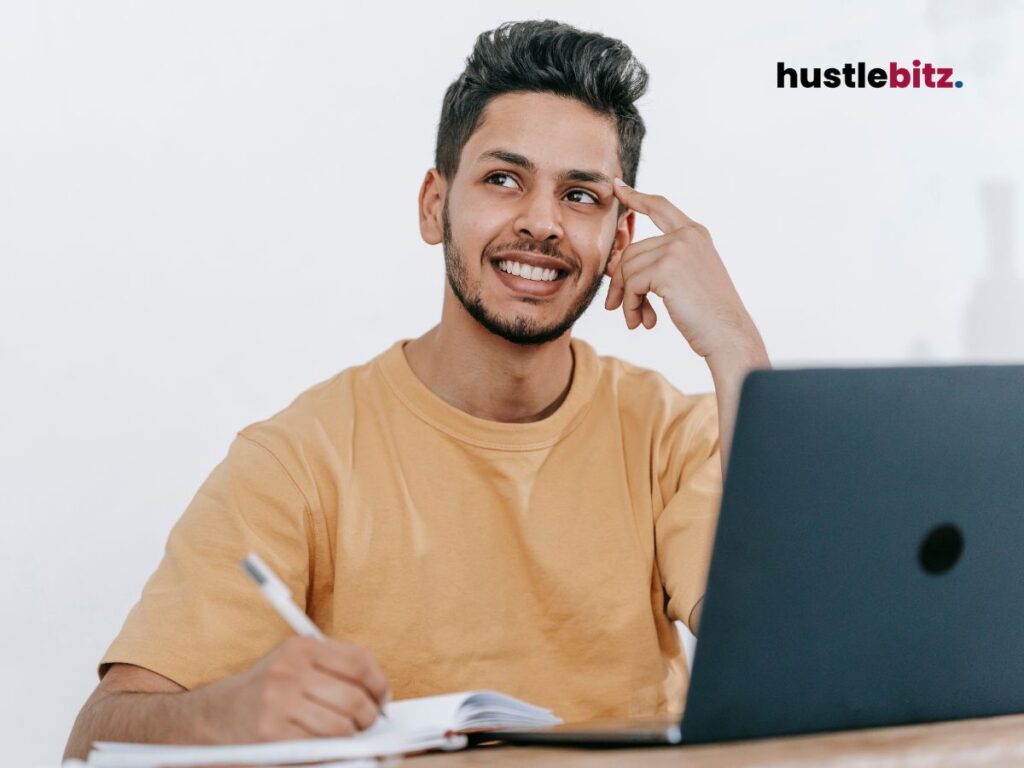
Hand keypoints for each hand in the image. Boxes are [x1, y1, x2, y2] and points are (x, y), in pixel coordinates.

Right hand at [203, 635, 390, 741]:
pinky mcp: (271, 733)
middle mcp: (290, 670)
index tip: (383, 698)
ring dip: (351, 735)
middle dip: (369, 716)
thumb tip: (380, 689)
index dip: (379, 684)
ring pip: (341, 725)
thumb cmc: (268, 688)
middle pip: (354, 697)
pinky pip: (318, 746)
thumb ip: (336, 665)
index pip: (359, 663)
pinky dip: (330, 750)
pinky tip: (326, 745)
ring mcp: (279, 701)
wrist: (215, 715)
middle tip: (368, 722)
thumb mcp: (296, 662)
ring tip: (347, 734)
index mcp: (301, 647)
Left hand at [605, 179, 761, 360]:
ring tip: (636, 320)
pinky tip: (642, 322)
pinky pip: (631, 284)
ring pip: (628, 269)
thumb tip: (616, 264)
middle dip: (622, 283)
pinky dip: (631, 306)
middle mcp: (687, 236)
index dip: (637, 198)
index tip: (618, 188)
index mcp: (695, 234)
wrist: (728, 334)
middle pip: (632, 251)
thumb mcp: (686, 280)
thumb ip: (659, 264)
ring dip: (627, 299)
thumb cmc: (708, 315)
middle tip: (620, 309)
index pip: (660, 207)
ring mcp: (677, 249)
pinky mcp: (666, 268)